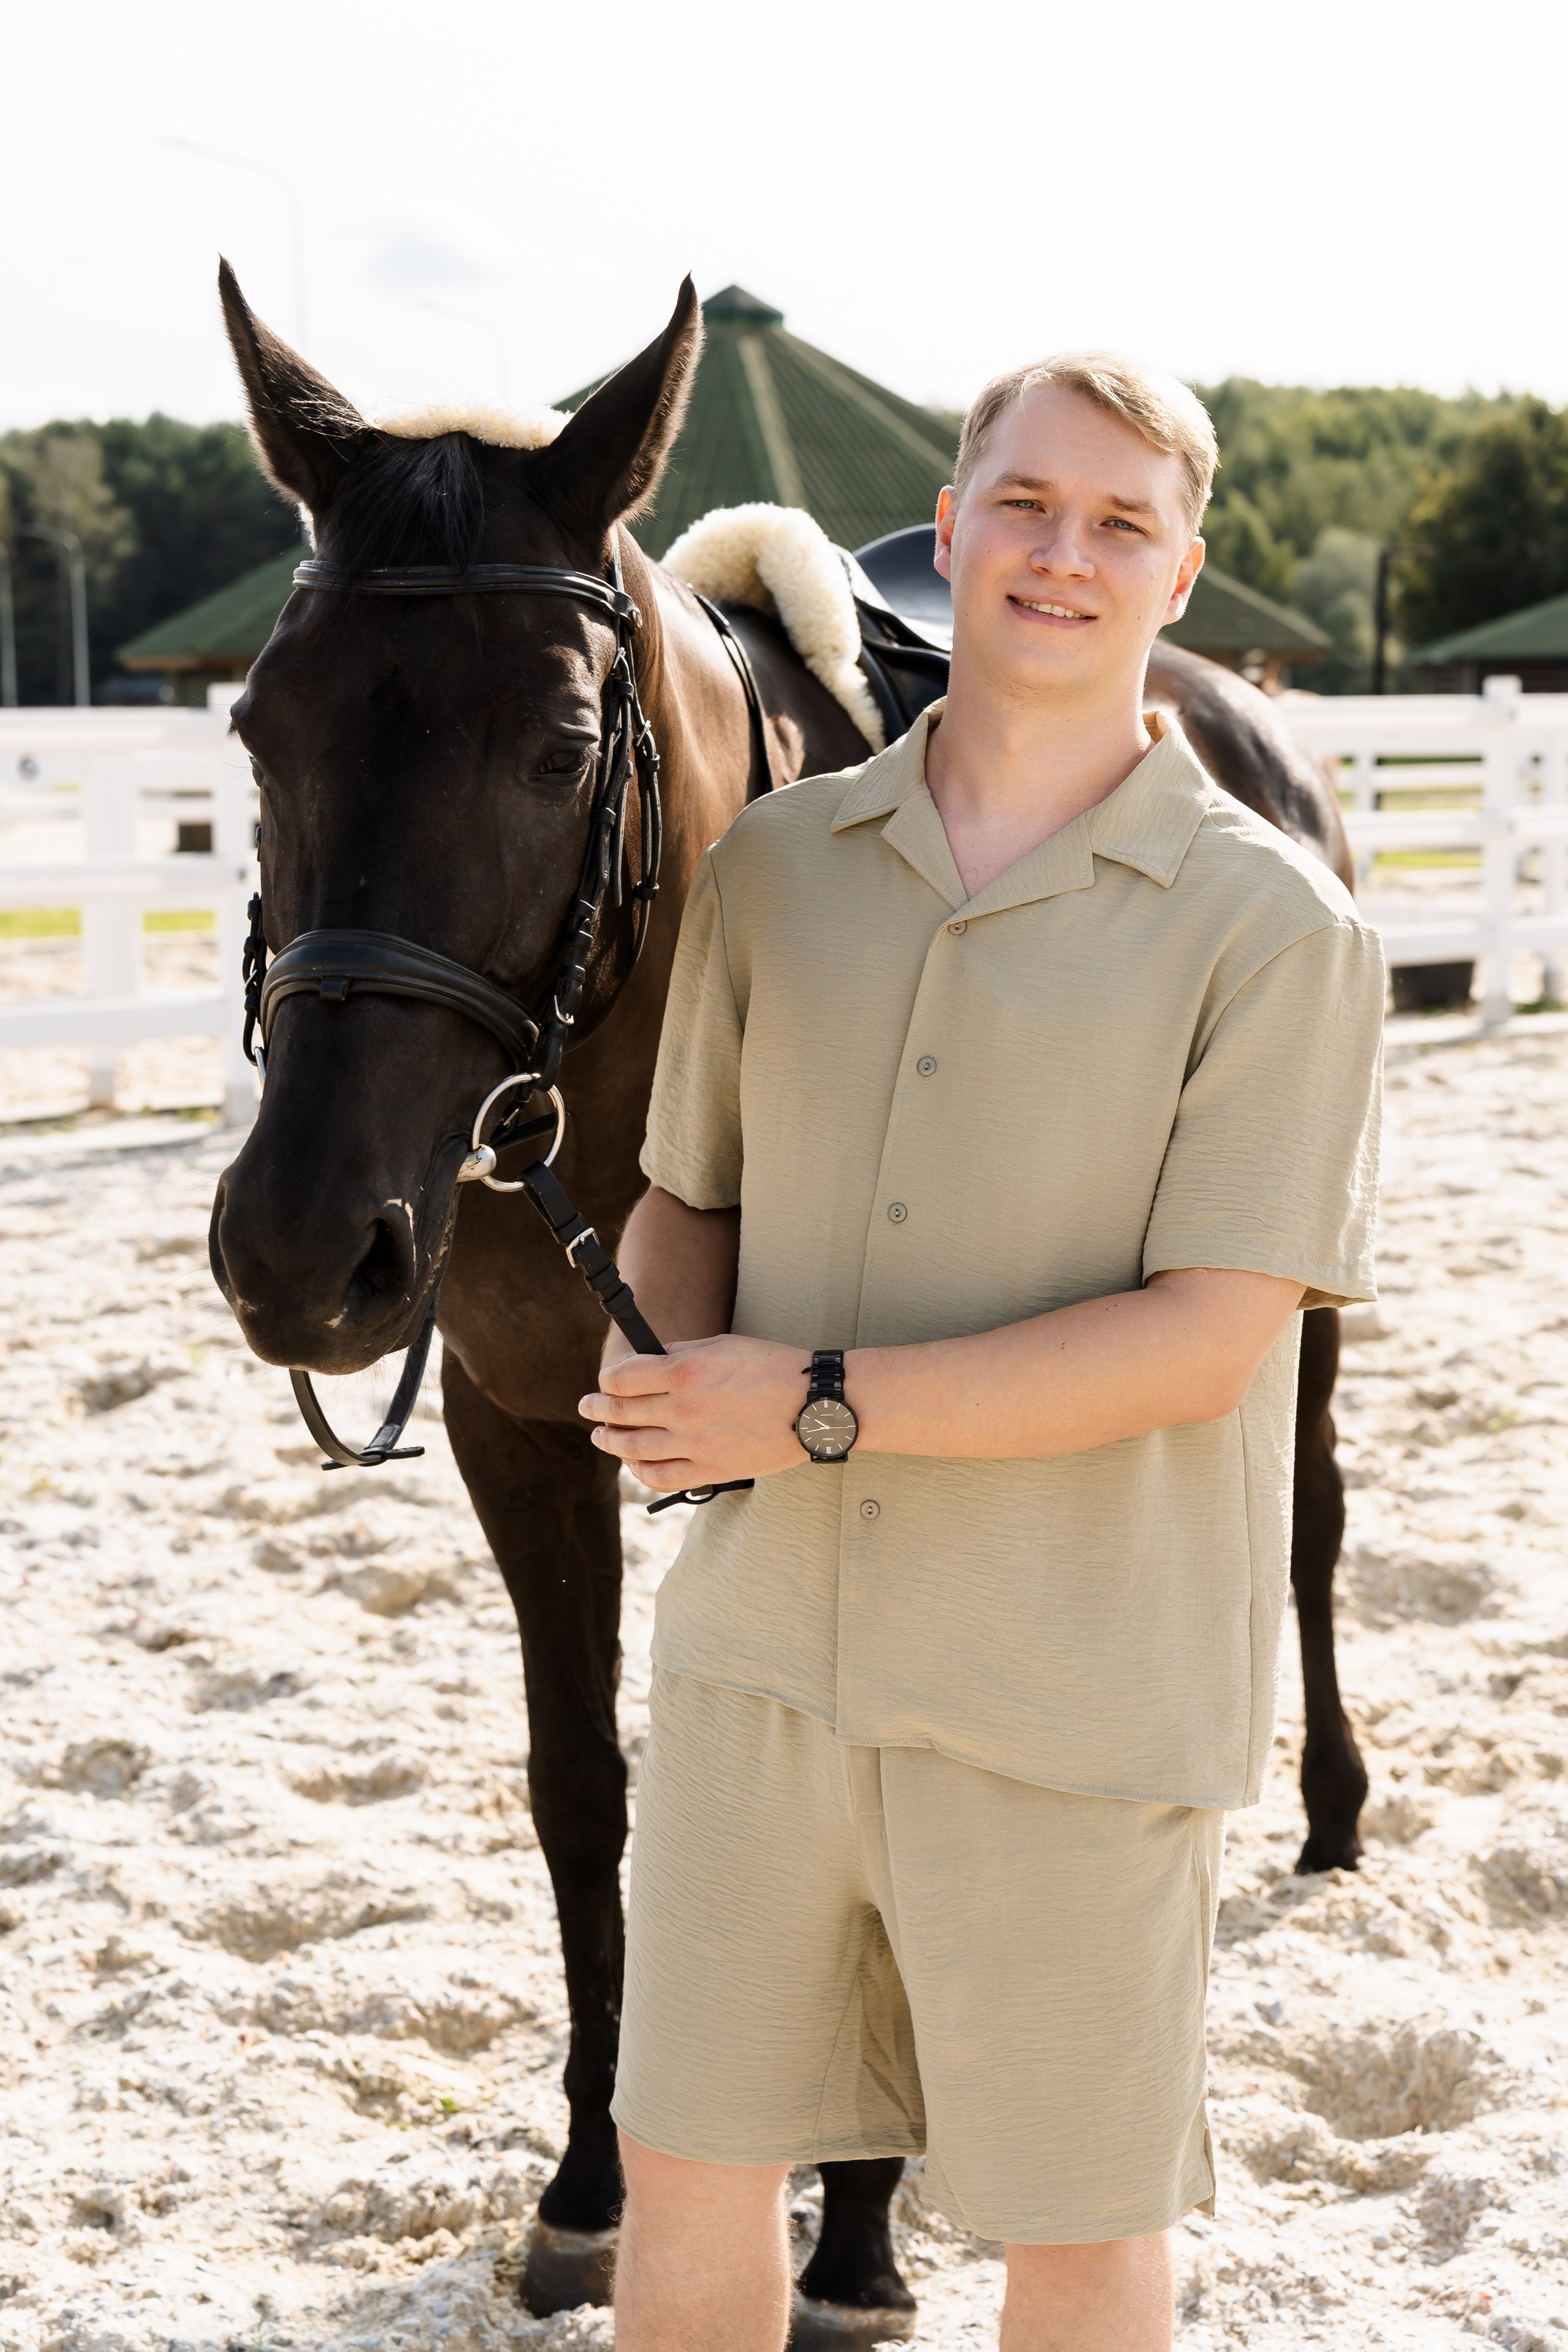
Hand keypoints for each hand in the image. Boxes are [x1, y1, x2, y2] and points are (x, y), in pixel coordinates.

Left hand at [578, 1335, 809, 1493]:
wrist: (814, 1407)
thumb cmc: (773, 1368)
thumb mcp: (722, 1345)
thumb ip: (679, 1351)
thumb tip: (648, 1360)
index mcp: (685, 1371)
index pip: (622, 1378)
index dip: (607, 1379)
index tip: (606, 1381)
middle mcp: (683, 1410)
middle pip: (621, 1412)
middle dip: (598, 1408)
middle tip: (587, 1407)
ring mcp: (694, 1444)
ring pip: (633, 1448)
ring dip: (611, 1441)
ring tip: (601, 1436)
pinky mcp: (710, 1471)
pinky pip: (660, 1477)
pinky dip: (640, 1472)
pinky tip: (634, 1465)